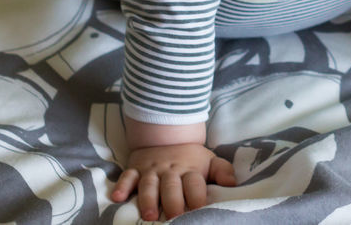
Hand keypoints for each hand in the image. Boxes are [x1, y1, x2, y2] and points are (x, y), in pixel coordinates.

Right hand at [111, 142, 235, 220]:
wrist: (165, 134)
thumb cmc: (189, 157)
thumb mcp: (209, 160)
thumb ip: (222, 171)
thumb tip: (233, 183)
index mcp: (190, 169)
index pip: (195, 183)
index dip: (197, 196)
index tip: (199, 209)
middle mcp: (170, 171)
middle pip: (171, 186)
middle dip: (172, 202)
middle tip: (174, 217)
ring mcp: (151, 170)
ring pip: (149, 185)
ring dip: (148, 199)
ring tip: (149, 216)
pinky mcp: (135, 169)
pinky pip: (127, 177)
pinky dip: (121, 187)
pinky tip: (117, 198)